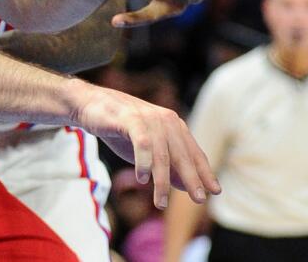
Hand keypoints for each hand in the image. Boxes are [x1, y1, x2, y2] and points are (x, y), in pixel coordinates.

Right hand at [70, 81, 219, 209]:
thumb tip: (186, 186)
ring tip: (160, 202)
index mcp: (174, 126)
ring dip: (162, 180)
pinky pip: (142, 144)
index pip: (194, 152)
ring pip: (162, 154)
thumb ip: (167, 165)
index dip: (204, 172)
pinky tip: (141, 179)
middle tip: (198, 199)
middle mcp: (166, 120)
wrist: (92, 105)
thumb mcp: (148, 151)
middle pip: (183, 154)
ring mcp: (149, 118)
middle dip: (192, 178)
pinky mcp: (130, 119)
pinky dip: (143, 163)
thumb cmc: (122, 129)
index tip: (215, 191)